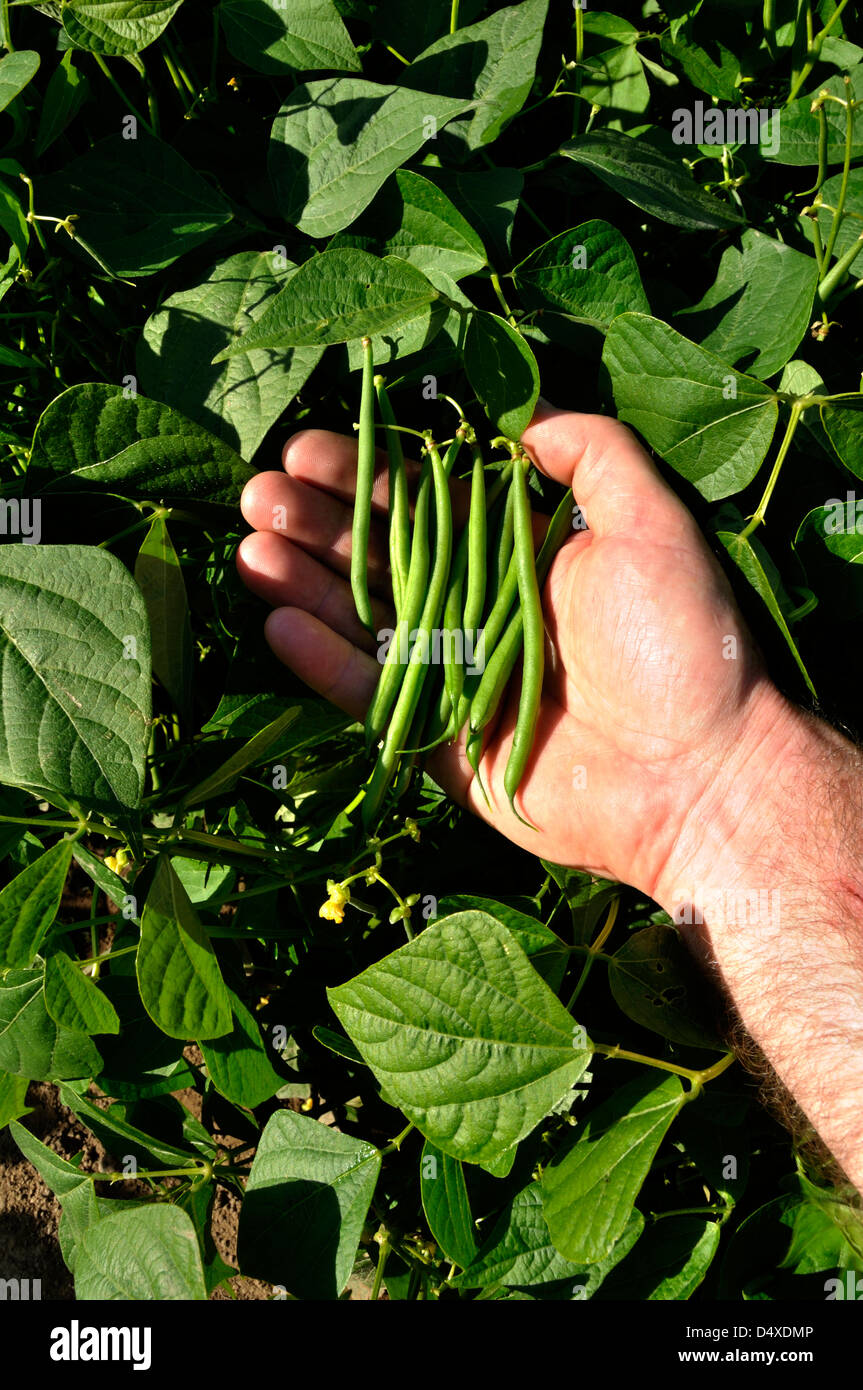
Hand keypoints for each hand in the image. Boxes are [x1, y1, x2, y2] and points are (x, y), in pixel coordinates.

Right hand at [236, 401, 793, 900]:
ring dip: (303, 582)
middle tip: (258, 491)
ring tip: (248, 546)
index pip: (426, 502)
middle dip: (318, 521)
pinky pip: (370, 694)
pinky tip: (275, 620)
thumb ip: (596, 455)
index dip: (367, 474)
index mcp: (521, 556)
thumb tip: (526, 419)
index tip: (308, 445)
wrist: (696, 775)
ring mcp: (454, 674)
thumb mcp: (653, 524)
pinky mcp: (437, 736)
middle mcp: (480, 608)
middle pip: (381, 556)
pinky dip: (322, 662)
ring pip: (363, 619)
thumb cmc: (681, 644)